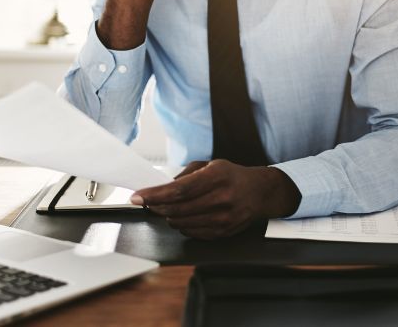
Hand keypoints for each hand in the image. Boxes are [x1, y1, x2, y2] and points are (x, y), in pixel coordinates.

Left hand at [131, 160, 301, 238]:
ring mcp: (223, 219)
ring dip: (168, 216)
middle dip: (156, 206)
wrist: (260, 193)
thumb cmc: (232, 176)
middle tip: (147, 202)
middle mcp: (221, 199)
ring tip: (165, 208)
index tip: (137, 197)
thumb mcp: (211, 165)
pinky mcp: (223, 233)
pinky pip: (192, 233)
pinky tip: (181, 216)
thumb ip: (186, 174)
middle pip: (177, 209)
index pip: (178, 190)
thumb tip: (162, 187)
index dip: (154, 195)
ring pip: (182, 223)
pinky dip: (181, 225)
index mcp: (217, 177)